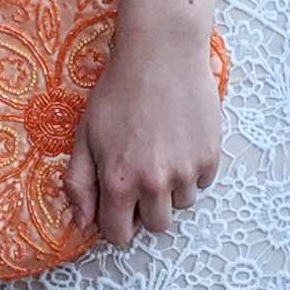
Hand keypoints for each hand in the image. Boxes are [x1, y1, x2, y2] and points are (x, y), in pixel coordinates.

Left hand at [69, 0, 223, 247]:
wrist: (161, 54)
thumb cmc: (119, 90)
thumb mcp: (85, 134)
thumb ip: (79, 183)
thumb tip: (82, 222)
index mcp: (118, 182)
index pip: (119, 234)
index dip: (115, 224)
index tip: (118, 209)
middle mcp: (154, 183)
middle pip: (156, 226)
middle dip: (145, 210)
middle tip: (141, 178)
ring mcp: (186, 172)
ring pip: (181, 205)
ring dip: (171, 190)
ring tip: (161, 154)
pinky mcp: (210, 157)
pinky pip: (202, 182)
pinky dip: (192, 171)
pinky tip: (179, 142)